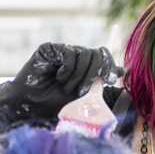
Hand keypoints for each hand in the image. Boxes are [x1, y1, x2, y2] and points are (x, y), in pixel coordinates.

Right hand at [0, 43, 123, 130]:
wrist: (31, 104)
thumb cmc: (55, 102)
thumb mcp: (83, 94)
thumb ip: (101, 81)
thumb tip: (124, 69)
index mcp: (84, 66)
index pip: (103, 56)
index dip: (110, 65)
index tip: (112, 79)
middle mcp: (75, 56)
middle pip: (97, 53)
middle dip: (95, 73)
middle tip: (84, 89)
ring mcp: (63, 51)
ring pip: (85, 54)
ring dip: (79, 75)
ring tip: (67, 87)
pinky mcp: (50, 48)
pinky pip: (70, 53)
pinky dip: (68, 69)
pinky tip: (59, 78)